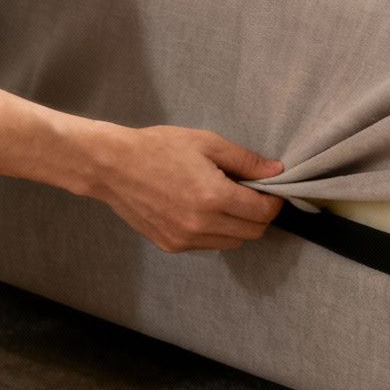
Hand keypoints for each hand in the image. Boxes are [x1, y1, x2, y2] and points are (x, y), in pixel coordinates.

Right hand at [87, 125, 286, 252]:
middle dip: (259, 215)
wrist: (112, 166)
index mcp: (214, 197)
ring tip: (224, 201)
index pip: (263, 213)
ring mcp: (184, 239)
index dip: (274, 202)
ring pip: (232, 242)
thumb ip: (246, 161)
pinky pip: (208, 245)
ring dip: (238, 226)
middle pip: (253, 232)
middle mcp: (201, 224)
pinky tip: (202, 210)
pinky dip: (215, 232)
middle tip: (249, 194)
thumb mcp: (208, 143)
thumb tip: (277, 171)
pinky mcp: (170, 246)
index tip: (270, 190)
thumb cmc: (160, 148)